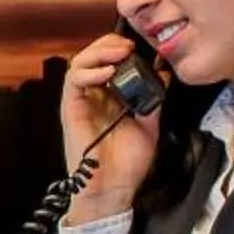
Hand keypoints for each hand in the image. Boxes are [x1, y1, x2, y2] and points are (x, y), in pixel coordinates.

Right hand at [59, 33, 163, 224]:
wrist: (114, 189)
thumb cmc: (128, 162)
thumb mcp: (150, 124)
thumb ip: (154, 99)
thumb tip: (163, 73)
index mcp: (110, 96)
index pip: (108, 60)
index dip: (120, 47)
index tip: (140, 46)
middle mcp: (93, 95)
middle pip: (92, 56)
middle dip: (109, 44)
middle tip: (128, 44)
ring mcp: (81, 102)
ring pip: (78, 63)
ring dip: (98, 52)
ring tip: (119, 52)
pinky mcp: (71, 110)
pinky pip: (73, 82)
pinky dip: (88, 71)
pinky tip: (107, 72)